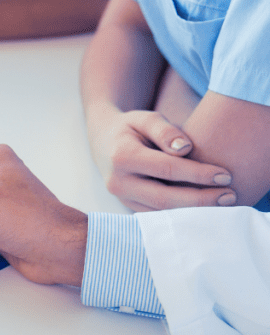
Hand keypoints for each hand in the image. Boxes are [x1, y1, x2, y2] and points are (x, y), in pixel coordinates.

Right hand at [87, 108, 234, 210]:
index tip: (226, 175)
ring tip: (223, 204)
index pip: (167, 169)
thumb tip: (185, 149)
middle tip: (230, 195)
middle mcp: (117, 182)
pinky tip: (204, 208)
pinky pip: (158, 215)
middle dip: (201, 200)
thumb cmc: (132, 128)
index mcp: (122, 157)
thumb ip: (165, 130)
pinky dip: (182, 214)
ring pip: (161, 212)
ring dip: (194, 211)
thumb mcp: (146, 118)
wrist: (104, 142)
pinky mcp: (129, 206)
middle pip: (164, 199)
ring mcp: (121, 198)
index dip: (198, 174)